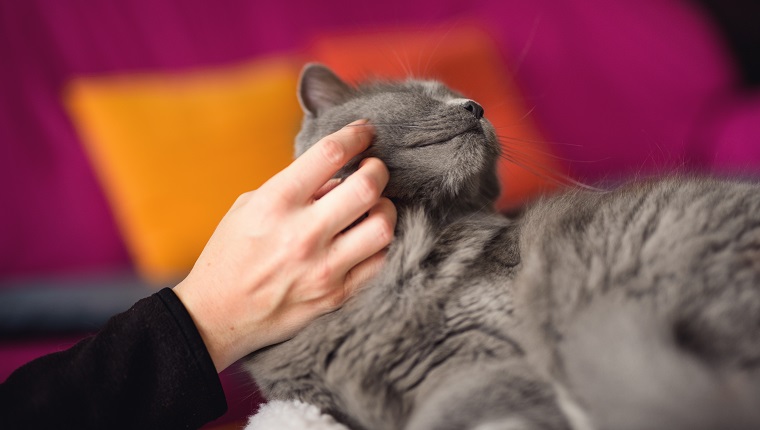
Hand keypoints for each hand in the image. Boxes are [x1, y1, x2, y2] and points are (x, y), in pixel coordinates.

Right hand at [173, 120, 395, 371]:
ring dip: (384, 208)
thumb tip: (339, 176)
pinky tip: (367, 237)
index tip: (365, 131)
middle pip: (367, 188)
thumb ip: (294, 187)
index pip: (330, 154)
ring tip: (373, 206)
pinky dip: (380, 243)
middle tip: (373, 169)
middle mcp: (302, 234)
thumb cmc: (231, 254)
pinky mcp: (337, 295)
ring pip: (383, 226)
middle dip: (378, 169)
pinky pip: (380, 261)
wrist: (216, 317)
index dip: (356, 135)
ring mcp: (323, 268)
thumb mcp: (249, 206)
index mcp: (276, 203)